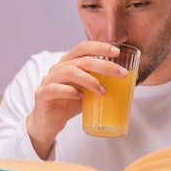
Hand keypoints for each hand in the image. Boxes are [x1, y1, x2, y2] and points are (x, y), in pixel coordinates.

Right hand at [26, 41, 127, 157]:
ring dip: (90, 80)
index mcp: (68, 63)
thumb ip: (100, 83)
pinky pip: (55, 88)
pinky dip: (70, 91)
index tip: (117, 52)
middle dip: (103, 65)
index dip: (99, 47)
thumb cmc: (68, 104)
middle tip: (120, 73)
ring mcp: (48, 80)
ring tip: (103, 90)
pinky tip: (81, 97)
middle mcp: (57, 68)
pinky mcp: (43, 94)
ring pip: (69, 71)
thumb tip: (127, 80)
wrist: (47, 123)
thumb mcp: (87, 91)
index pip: (82, 48)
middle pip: (81, 60)